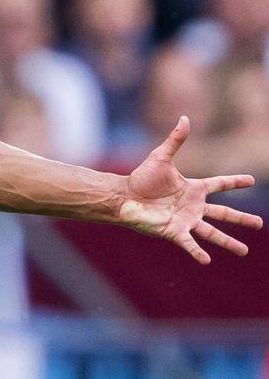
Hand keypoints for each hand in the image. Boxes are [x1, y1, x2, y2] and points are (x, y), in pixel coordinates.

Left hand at [118, 117, 260, 264]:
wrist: (124, 197)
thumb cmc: (141, 179)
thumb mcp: (161, 157)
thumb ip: (175, 140)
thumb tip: (185, 118)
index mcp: (194, 188)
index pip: (220, 184)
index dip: (236, 182)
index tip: (252, 180)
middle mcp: (193, 206)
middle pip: (224, 213)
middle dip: (241, 219)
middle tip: (259, 224)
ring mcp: (185, 220)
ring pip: (212, 232)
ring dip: (228, 242)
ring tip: (244, 251)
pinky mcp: (173, 231)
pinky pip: (188, 243)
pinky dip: (197, 252)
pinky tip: (207, 261)